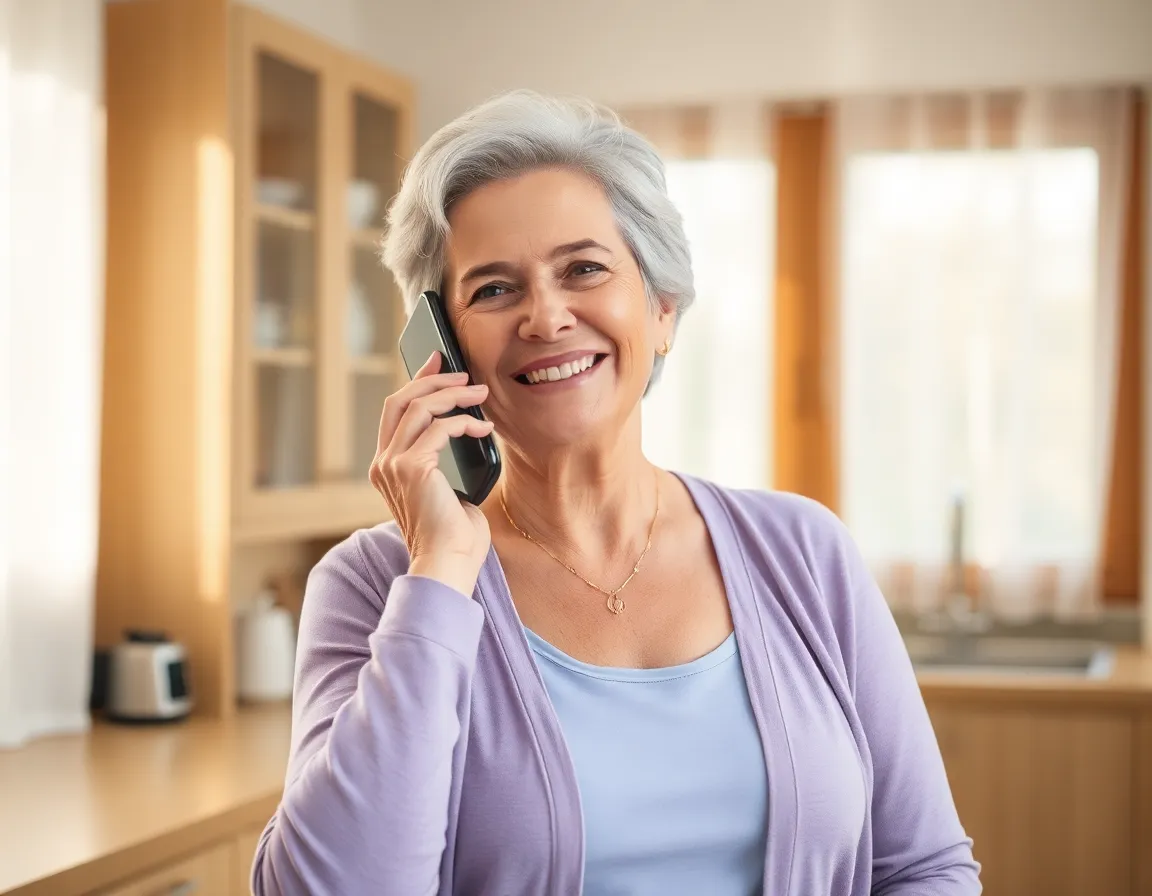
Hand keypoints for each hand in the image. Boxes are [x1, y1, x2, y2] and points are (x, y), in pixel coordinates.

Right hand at [370, 353, 494, 594]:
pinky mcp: (412, 468)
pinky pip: (440, 428)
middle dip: (432, 378)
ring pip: (420, 408)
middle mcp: (383, 463)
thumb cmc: (454, 536)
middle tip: (462, 370)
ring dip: (453, 394)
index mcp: (386, 467)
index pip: (396, 412)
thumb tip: (466, 427)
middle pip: (401, 400)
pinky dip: (465, 422)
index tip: (439, 363)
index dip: (416, 383)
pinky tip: (484, 428)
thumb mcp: (447, 489)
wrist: (449, 566)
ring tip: (480, 392)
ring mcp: (393, 465)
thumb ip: (444, 459)